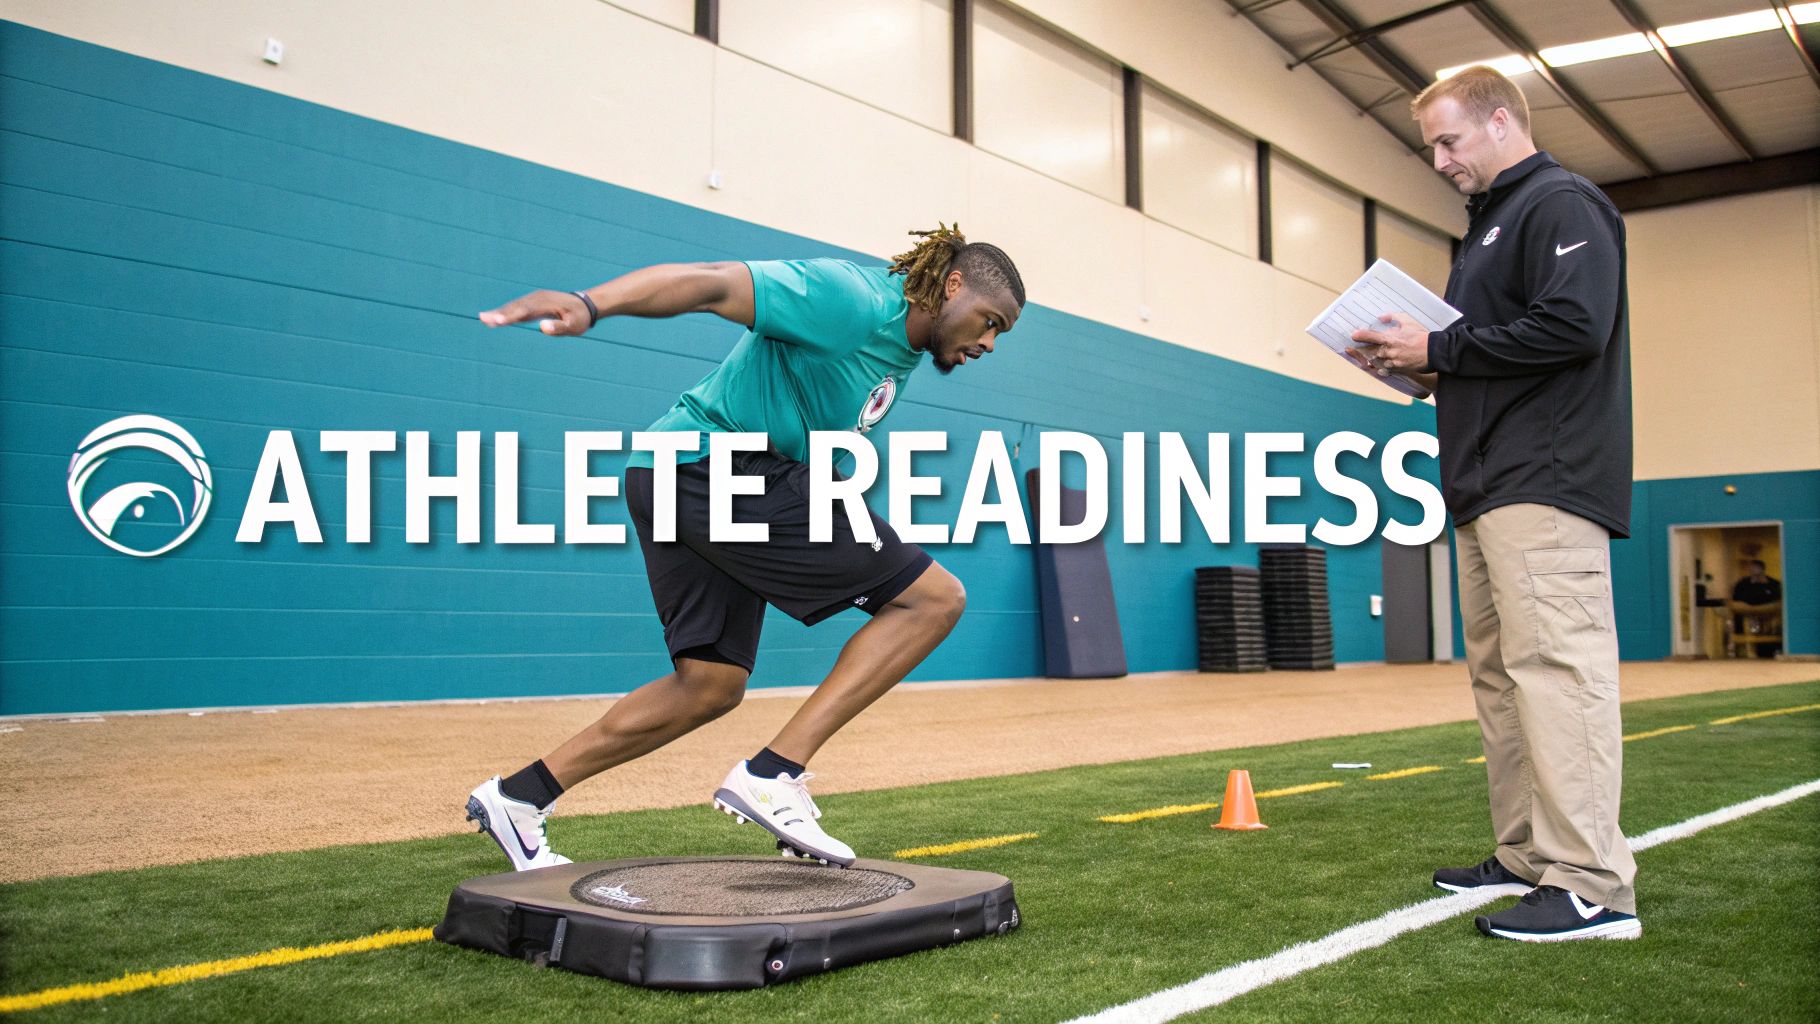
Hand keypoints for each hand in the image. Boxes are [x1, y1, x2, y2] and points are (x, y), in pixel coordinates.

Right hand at [478, 289, 594, 335]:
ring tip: (483, 319)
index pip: (525, 310)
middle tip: (483, 318)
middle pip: (515, 306)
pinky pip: (516, 308)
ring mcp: (533, 300)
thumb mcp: (574, 326)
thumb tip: (543, 328)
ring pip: (513, 306)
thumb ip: (559, 327)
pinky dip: (504, 312)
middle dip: (499, 313)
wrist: (585, 305)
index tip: (499, 321)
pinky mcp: (532, 304)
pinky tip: (493, 319)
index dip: (512, 316)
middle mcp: (536, 298)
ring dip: (499, 312)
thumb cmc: (579, 318)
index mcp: (546, 303)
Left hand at [1349, 312, 1428, 375]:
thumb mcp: (1408, 321)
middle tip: (1356, 349)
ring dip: (1376, 358)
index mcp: (1390, 339)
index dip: (1361, 335)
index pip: (1371, 336)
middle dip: (1366, 350)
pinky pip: (1386, 370)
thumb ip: (1393, 318)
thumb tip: (1381, 317)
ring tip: (1375, 355)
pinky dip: (1383, 367)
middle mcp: (1389, 351)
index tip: (1353, 335)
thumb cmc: (1421, 335)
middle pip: (1372, 351)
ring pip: (1378, 361)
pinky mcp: (1398, 369)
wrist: (1434, 351)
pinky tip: (1383, 364)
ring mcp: (1393, 362)